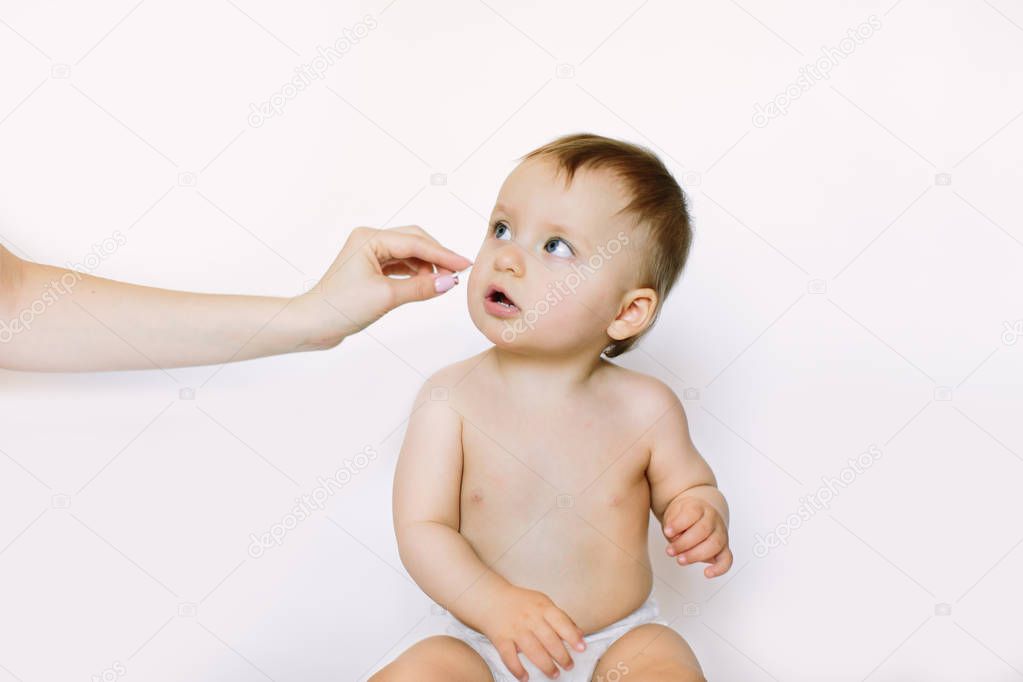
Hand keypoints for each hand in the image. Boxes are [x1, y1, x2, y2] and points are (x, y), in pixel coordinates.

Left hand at [297, 225, 471, 345]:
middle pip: (414, 241)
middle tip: (457, 274)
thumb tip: (449, 282)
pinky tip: (427, 284)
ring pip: (409, 253)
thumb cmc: (340, 307)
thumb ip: (420, 288)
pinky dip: (415, 273)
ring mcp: (369, 253)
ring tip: (441, 284)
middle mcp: (369, 240)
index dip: (443, 255)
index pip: (415, 243)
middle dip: (437, 257)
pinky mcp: (370, 268)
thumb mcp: (386, 297)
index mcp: (369, 238)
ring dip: (427, 266)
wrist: (314, 324)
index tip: (465, 265)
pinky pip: (401, 264)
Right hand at [478, 584, 586, 680]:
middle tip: (569, 665)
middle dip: (562, 656)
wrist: (491, 599)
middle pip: (549, 640)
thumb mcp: (543, 603)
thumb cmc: (521, 603)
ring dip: (546, 665)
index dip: (572, 636)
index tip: (582, 648)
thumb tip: (580, 634)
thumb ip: (561, 617)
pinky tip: (525, 677)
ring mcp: (515, 629)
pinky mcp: (501, 639)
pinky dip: (517, 669)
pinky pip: (509, 657)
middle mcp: (529, 618)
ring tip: (555, 674)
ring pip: (533, 651)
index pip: (561, 622)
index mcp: (542, 607)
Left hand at [663, 495, 732, 577]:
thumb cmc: (683, 517)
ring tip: (680, 560)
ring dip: (695, 555)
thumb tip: (675, 540)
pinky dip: (719, 568)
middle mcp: (713, 519)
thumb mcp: (674, 515)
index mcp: (699, 507)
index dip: (679, 524)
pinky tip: (707, 573)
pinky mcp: (724, 548)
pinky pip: (727, 559)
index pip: (692, 513)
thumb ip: (673, 525)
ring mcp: (720, 533)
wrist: (697, 515)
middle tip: (670, 551)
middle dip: (684, 543)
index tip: (667, 532)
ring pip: (715, 544)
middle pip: (703, 530)